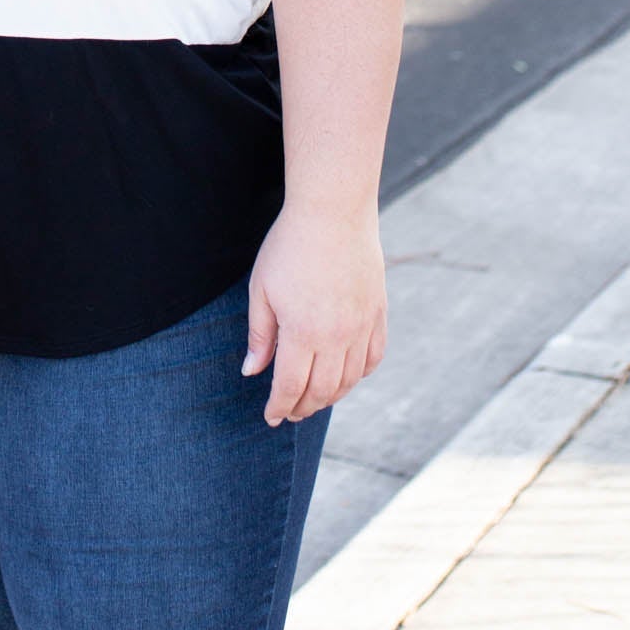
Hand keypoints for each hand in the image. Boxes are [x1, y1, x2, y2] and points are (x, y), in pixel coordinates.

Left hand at [242, 203, 386, 425]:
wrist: (333, 211)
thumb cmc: (289, 246)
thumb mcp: (261, 289)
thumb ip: (259, 335)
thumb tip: (251, 372)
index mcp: (303, 332)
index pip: (291, 386)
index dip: (279, 406)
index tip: (270, 417)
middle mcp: (337, 336)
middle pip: (322, 391)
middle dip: (303, 408)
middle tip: (290, 413)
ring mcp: (362, 326)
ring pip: (349, 380)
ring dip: (330, 397)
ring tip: (313, 399)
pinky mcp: (378, 313)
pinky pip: (373, 358)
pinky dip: (358, 374)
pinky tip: (344, 376)